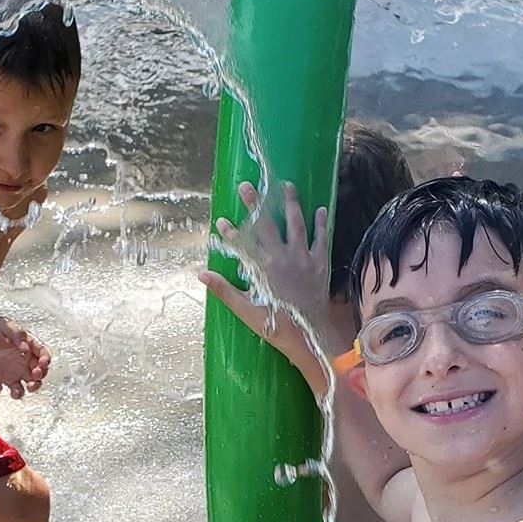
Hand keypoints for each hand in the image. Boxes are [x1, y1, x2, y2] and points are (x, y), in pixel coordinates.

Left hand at [0, 319, 50, 397]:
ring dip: (35, 385)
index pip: (43, 351)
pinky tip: (14, 392)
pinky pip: (18, 389)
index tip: (42, 363)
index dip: (46, 358)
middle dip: (41, 374)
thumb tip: (26, 348)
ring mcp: (18, 370)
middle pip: (41, 369)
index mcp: (29, 343)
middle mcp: (26, 358)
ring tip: (29, 386)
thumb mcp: (4, 326)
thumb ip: (17, 334)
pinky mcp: (9, 380)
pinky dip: (19, 393)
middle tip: (35, 375)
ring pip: (33, 381)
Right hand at [198, 180, 330, 363]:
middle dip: (255, 204)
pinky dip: (321, 223)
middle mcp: (283, 258)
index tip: (221, 220)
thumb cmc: (275, 326)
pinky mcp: (319, 264)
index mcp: (263, 268)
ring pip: (296, 224)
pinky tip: (321, 209)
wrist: (309, 336)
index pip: (243, 243)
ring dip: (291, 203)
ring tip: (288, 185)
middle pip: (267, 224)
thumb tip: (201, 274)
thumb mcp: (245, 311)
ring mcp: (303, 258)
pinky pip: (321, 239)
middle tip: (246, 185)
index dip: (231, 232)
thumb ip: (224, 290)